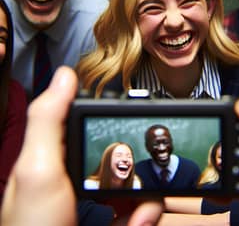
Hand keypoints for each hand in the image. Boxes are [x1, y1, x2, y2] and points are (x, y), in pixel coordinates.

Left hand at [0, 66, 163, 225]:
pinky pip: (136, 213)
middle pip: (116, 155)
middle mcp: (77, 176)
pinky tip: (146, 215)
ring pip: (132, 185)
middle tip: (149, 165)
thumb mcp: (38, 169)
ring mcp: (94, 203)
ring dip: (147, 192)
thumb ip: (50, 120)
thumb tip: (66, 75)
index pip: (87, 124)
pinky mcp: (109, 221)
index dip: (111, 118)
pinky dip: (145, 215)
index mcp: (59, 156)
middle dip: (136, 161)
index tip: (132, 116)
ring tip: (150, 203)